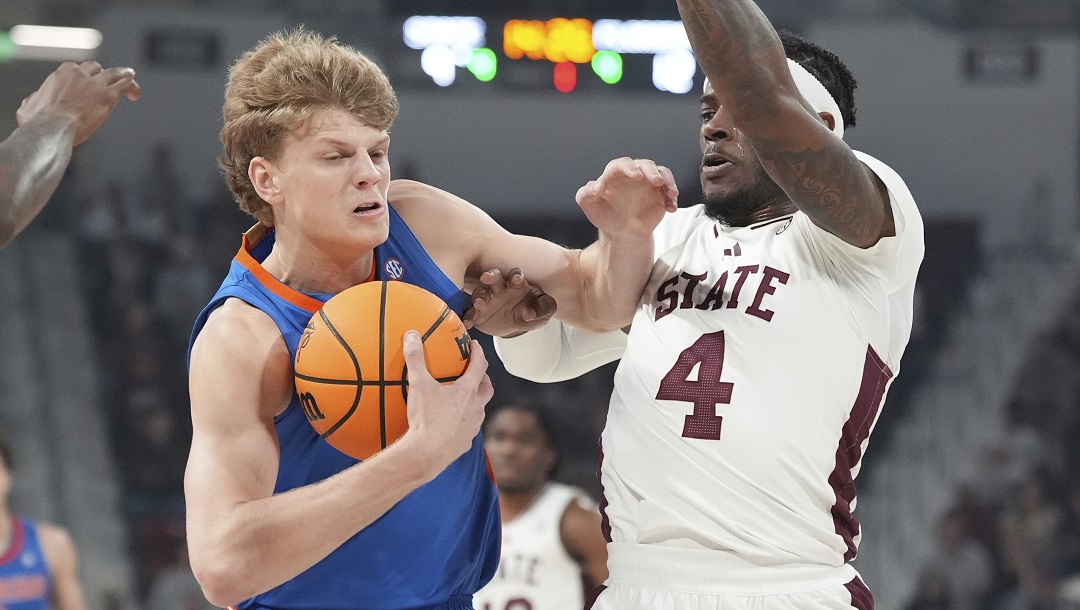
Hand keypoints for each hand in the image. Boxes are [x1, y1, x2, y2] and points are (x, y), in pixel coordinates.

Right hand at [17, 61, 140, 146]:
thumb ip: (33, 101)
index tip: (83, 85)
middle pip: (95, 67)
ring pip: (115, 73)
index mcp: (61, 75)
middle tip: (106, 82)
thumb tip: (31, 101)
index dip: (81, 76)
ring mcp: (96, 84)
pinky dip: (132, 87)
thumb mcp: (28, 108)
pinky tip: (135, 96)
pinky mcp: (108, 96)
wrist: (52, 128)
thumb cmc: (38, 122)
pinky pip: (125, 85)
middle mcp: (79, 75)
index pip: (74, 68)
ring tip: (129, 77)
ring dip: (123, 74)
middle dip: (101, 73)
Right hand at [402, 330, 491, 473]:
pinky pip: (470, 427)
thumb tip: (411, 335)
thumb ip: (415, 358)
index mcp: (467, 391)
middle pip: (487, 387)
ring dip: (475, 400)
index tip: (475, 345)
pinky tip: (454, 422)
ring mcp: (473, 426)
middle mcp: (475, 407)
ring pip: (480, 409)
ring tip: (464, 397)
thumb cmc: (426, 419)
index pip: (479, 365)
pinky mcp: (465, 442)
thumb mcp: (418, 384)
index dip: (478, 352)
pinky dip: (466, 420)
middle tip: (475, 371)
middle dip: (483, 377)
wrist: (426, 454)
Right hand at [463, 268, 556, 337]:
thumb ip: (542, 309)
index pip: (516, 275)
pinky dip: (467, 317)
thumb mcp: (543, 312)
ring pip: (479, 293)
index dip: (516, 276)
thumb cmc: (532, 311)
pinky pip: (470, 313)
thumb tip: (529, 313)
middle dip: (490, 276)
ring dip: (478, 297)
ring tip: (479, 303)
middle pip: (494, 277)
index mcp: (518, 284)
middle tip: (486, 277)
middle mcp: (501, 288)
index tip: (517, 279)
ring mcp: (488, 299)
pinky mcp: (478, 312)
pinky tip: (467, 322)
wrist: (517, 324)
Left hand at [576, 157, 677, 239]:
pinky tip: (670, 209)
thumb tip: (597, 186)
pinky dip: (672, 199)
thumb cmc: (604, 215)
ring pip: (662, 173)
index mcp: (615, 174)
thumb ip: (586, 194)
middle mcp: (634, 174)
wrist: (620, 232)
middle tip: (657, 181)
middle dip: (652, 171)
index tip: (635, 176)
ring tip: (671, 193)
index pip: (622, 164)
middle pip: (645, 165)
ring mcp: (649, 183)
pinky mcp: (661, 195)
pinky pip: (670, 192)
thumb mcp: (589, 206)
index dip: (628, 168)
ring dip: (668, 181)